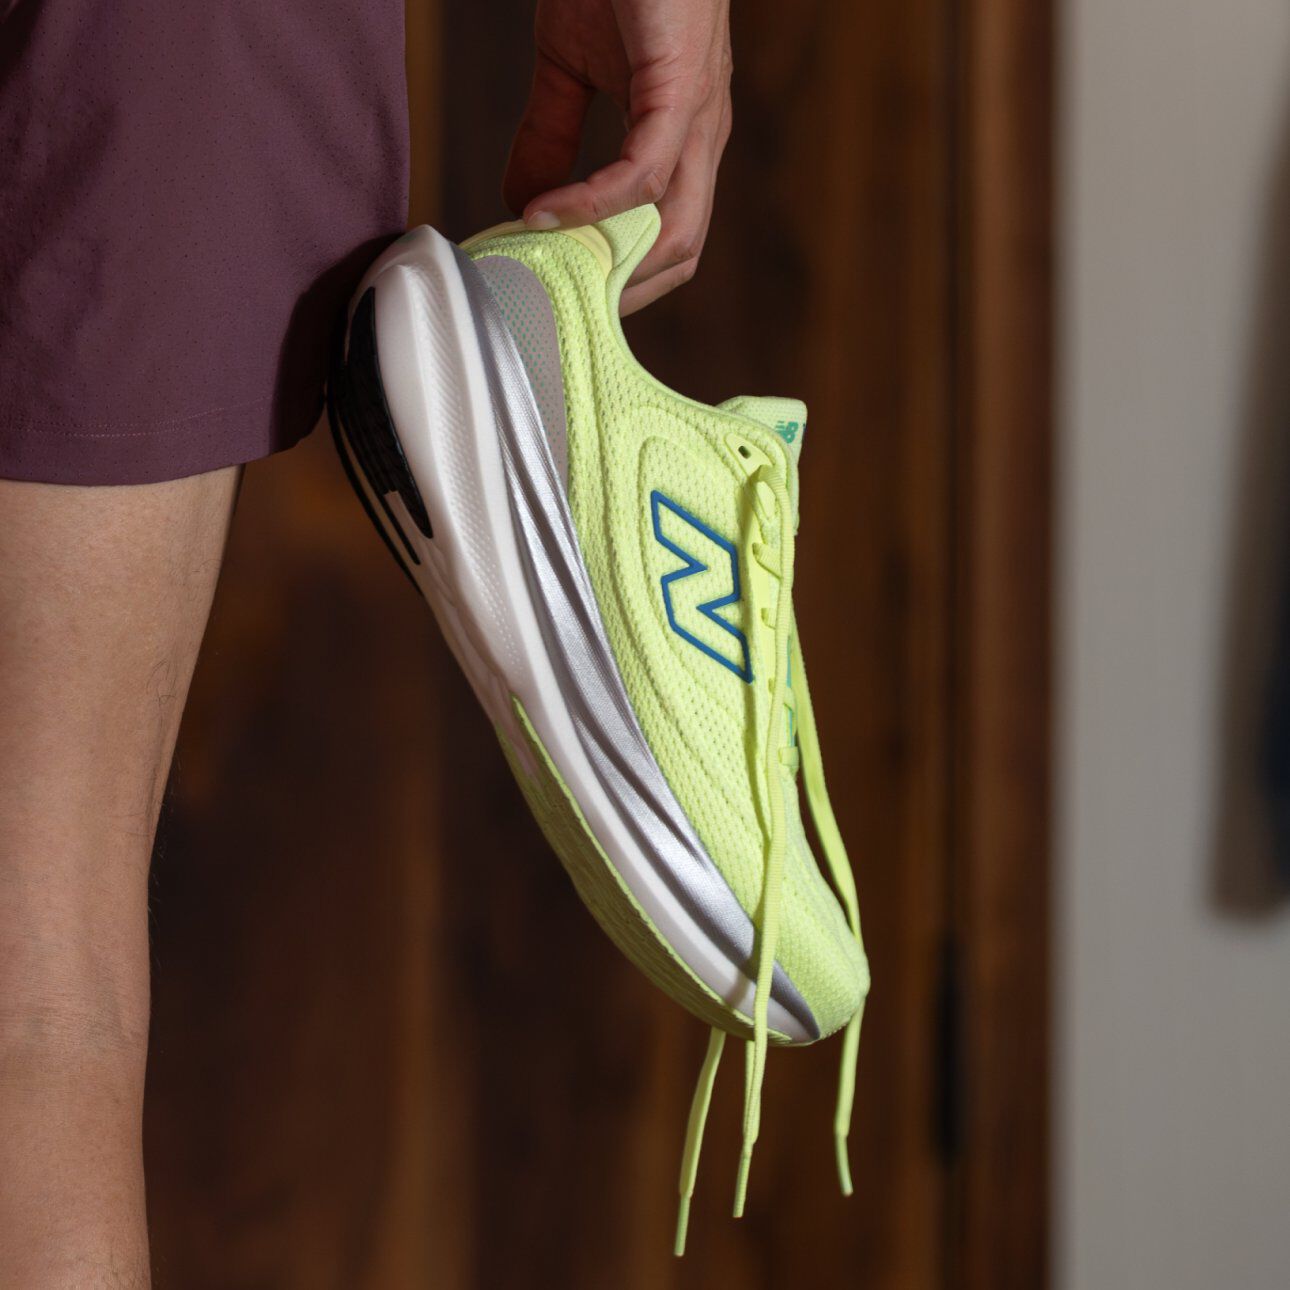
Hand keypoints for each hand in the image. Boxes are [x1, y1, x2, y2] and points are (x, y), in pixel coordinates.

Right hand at [503, 0, 732, 314]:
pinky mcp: (680, 88)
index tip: (568, 295)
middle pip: (683, 252)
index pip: (669, 240)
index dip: (625, 280)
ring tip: (547, 266)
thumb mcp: (569, 69)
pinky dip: (594, 204)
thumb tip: (522, 204)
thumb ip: (550, 137)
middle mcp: (701, 141)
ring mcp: (697, 118)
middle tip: (560, 305)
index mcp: (681, 143)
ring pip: (674, 228)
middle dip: (623, 292)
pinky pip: (644, 172)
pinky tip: (546, 214)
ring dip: (609, 261)